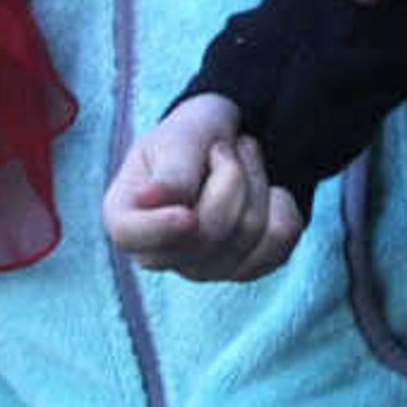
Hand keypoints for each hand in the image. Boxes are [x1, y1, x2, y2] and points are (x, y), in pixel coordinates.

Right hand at [105, 91, 304, 281]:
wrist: (226, 142)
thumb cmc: (189, 137)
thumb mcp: (178, 137)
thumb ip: (170, 170)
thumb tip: (150, 199)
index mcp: (125, 216)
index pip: (130, 237)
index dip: (159, 230)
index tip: (187, 215)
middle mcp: (159, 253)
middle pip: (205, 235)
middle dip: (229, 177)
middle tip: (223, 148)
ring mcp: (203, 268)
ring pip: (248, 233)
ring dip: (256, 181)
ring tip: (240, 160)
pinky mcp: (246, 269)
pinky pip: (280, 241)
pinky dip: (281, 203)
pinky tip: (264, 190)